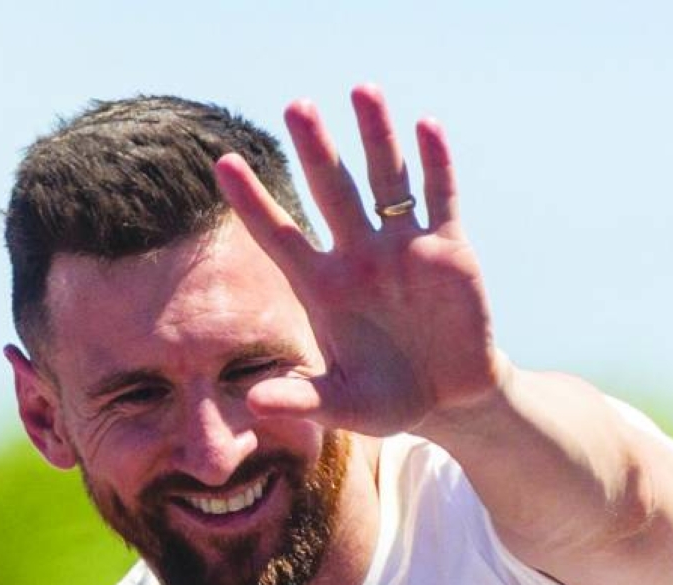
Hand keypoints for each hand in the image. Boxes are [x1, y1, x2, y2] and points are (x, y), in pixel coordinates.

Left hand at [215, 84, 501, 439]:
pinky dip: (435, 163)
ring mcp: (402, 246)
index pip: (279, 236)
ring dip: (376, 136)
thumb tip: (253, 404)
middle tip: (297, 107)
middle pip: (331, 191)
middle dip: (316, 150)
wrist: (449, 399)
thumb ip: (301, 400)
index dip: (252, 202)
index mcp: (324, 287)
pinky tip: (426, 126)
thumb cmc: (389, 400)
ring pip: (385, 180)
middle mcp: (358, 256)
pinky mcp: (448, 247)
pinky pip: (439, 196)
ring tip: (362, 89)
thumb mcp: (344, 407)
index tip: (223, 163)